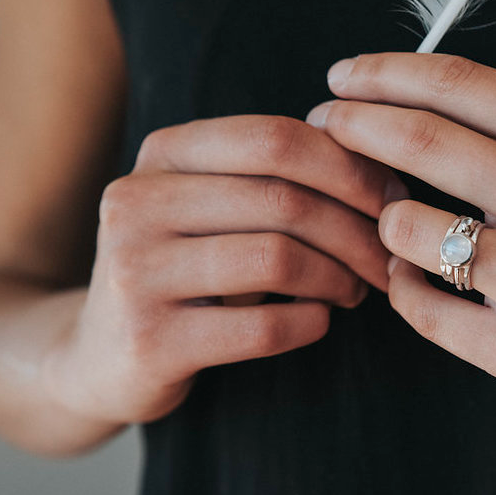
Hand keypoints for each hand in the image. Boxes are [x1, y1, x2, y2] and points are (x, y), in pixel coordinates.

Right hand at [44, 115, 405, 424]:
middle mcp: (137, 201)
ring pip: (278, 258)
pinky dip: (310, 323)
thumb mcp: (214, 207)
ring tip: (356, 290)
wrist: (101, 356)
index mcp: (163, 153)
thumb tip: (388, 173)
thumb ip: (277, 179)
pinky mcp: (149, 340)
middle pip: (284, 199)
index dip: (351, 167)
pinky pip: (263, 328)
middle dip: (358, 230)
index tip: (395, 199)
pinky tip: (320, 321)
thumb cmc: (186, 269)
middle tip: (388, 258)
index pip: (275, 138)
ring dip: (340, 277)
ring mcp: (135, 271)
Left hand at [307, 54, 495, 452]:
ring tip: (398, 226)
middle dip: (352, 126)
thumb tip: (403, 100)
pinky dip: (400, 286)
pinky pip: (416, 305)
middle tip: (324, 124)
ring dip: (384, 221)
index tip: (344, 75)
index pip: (463, 85)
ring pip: (406, 228)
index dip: (386, 73)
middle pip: (421, 141)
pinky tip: (415, 278)